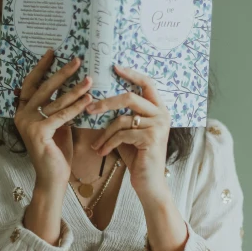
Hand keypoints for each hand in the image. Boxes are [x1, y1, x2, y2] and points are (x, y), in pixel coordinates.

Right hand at [14, 50, 92, 190]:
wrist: (53, 178)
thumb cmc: (57, 152)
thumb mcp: (59, 124)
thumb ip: (59, 107)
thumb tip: (75, 85)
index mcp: (23, 111)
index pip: (31, 83)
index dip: (41, 67)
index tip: (52, 52)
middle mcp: (21, 116)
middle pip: (43, 88)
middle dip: (61, 72)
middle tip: (76, 60)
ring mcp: (27, 124)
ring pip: (55, 101)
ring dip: (74, 88)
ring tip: (89, 78)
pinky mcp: (38, 132)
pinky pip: (61, 115)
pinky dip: (76, 106)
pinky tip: (88, 99)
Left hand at [87, 65, 170, 199]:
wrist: (149, 183)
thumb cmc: (137, 156)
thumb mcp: (129, 132)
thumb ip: (122, 115)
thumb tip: (98, 98)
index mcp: (159, 108)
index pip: (147, 83)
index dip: (131, 73)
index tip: (114, 67)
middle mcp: (162, 114)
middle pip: (130, 97)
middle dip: (106, 102)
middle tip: (89, 108)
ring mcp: (159, 126)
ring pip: (123, 119)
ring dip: (105, 133)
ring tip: (95, 144)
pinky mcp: (152, 139)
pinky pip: (123, 134)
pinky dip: (109, 143)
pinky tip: (102, 151)